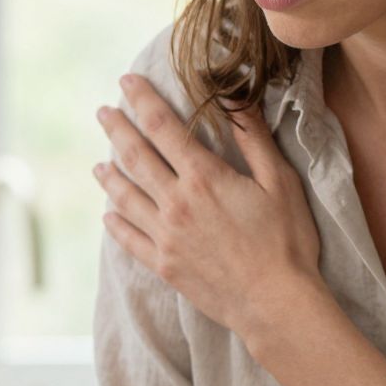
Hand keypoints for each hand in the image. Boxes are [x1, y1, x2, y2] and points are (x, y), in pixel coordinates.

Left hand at [95, 74, 323, 345]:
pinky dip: (114, 223)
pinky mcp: (164, 264)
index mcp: (204, 177)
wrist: (276, 303)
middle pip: (135, 157)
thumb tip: (237, 100)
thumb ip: (253, 140)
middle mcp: (176, 203)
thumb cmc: (287, 241)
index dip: (142, 100)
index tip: (127, 82)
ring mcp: (165, 236)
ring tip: (98, 164)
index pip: (163, 127)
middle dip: (117, 130)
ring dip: (109, 176)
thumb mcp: (280, 182)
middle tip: (102, 113)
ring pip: (125, 197)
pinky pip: (129, 238)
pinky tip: (108, 214)